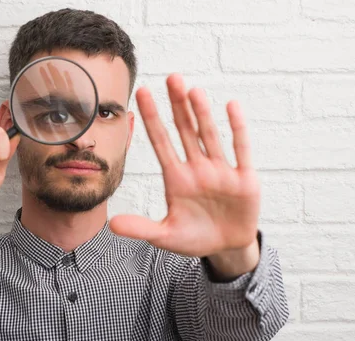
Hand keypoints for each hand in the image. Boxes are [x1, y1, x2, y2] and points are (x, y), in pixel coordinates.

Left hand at [110, 74, 260, 259]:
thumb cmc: (194, 238)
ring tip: (193, 90)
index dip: (152, 118)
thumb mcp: (165, 236)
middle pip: (185, 131)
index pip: (161, 142)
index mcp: (176, 178)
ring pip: (209, 136)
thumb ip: (141, 228)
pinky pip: (240, 150)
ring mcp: (220, 171)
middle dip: (178, 106)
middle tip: (171, 77)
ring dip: (202, 113)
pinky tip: (231, 106)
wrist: (226, 248)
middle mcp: (197, 168)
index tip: (142, 93)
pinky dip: (237, 129)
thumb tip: (111, 225)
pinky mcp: (243, 179)